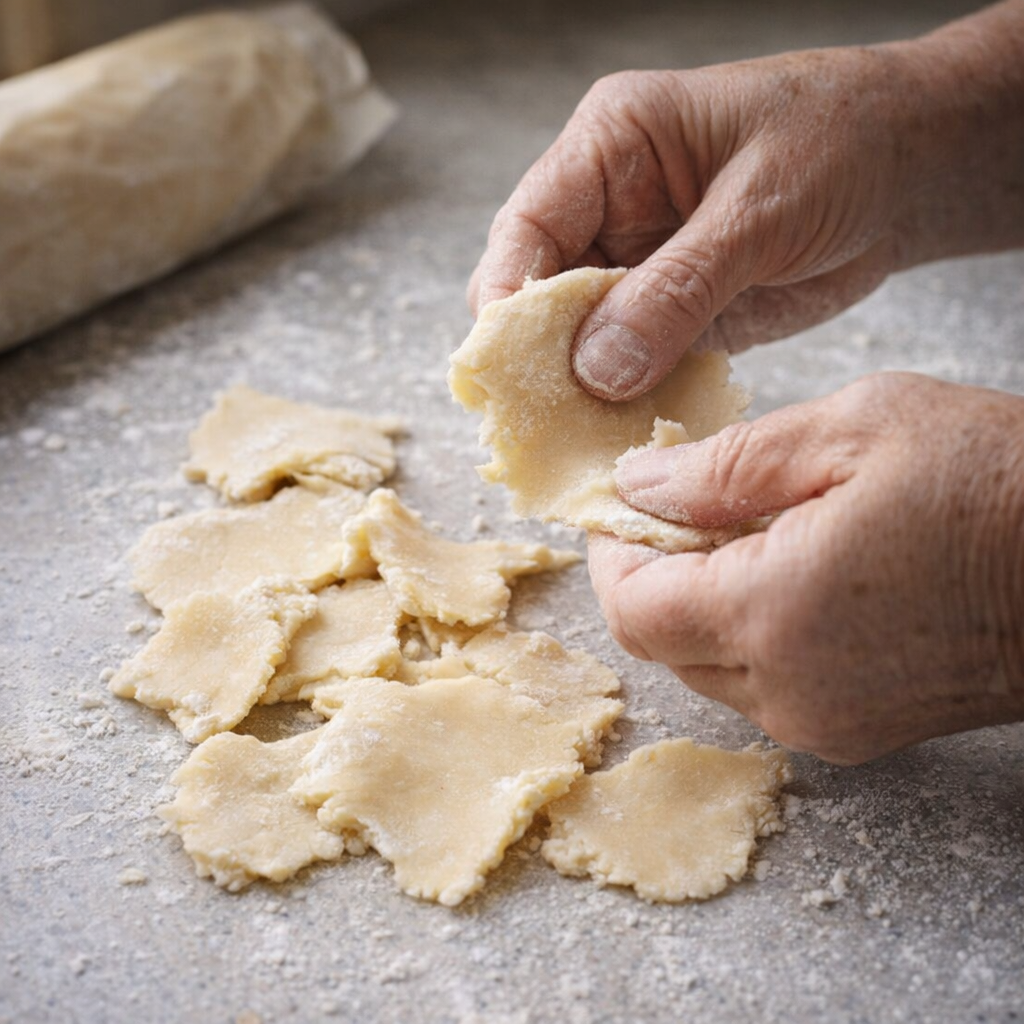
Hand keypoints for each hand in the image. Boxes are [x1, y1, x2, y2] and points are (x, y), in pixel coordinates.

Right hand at [469, 4, 1023, 400]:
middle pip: (536, 294)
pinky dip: (625, 404)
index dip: (507, 299)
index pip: (526, 228)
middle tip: (546, 422)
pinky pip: (629, 367)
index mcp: (611, 148)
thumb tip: (594, 370)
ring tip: (586, 444)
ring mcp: (637, 268)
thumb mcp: (760, 209)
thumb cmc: (843, 141)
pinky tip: (630, 437)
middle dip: (536, 358)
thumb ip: (677, 289)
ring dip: (579, 392)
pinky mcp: (670, 315)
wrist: (910, 169)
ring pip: (576, 342)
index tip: (505, 368)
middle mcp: (608, 211)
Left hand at [588, 373, 1023, 762]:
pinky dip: (750, 634)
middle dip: (653, 576)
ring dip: (701, 604)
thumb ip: (723, 466)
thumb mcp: (852, 430)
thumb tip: (637, 488)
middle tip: (680, 507)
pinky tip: (790, 574)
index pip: (632, 609)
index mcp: (772, 614)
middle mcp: (788, 689)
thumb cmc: (996, 483)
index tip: (618, 509)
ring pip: (708, 669)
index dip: (610, 557)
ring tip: (743, 533)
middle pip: (663, 645)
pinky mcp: (860, 731)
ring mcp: (826, 721)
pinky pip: (763, 687)